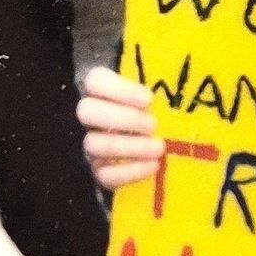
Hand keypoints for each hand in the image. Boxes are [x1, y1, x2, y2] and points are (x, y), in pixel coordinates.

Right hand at [77, 66, 164, 188]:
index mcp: (101, 92)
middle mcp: (89, 118)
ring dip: (130, 146)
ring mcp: (90, 146)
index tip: (148, 100)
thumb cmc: (158, 115)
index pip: (95, 81)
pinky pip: (104, 175)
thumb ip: (159, 87)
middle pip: (87, 111)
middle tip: (153, 125)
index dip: (120, 89)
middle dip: (123, 118)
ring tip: (158, 147)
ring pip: (94, 144)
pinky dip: (130, 171)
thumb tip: (168, 88)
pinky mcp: (98, 172)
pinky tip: (154, 166)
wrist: (158, 149)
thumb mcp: (157, 96)